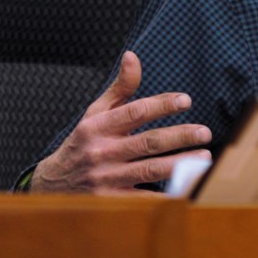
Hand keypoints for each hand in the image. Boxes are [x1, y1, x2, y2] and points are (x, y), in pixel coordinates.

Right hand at [31, 51, 212, 193]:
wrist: (52, 185)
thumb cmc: (84, 142)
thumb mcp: (96, 113)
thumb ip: (120, 88)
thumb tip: (133, 56)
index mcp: (98, 127)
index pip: (135, 112)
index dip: (162, 105)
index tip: (186, 100)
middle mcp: (101, 152)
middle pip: (148, 142)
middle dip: (179, 136)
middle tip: (205, 132)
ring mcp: (106, 179)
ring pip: (150, 170)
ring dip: (181, 164)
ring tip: (205, 157)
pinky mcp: (110, 201)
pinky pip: (143, 199)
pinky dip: (166, 195)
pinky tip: (188, 187)